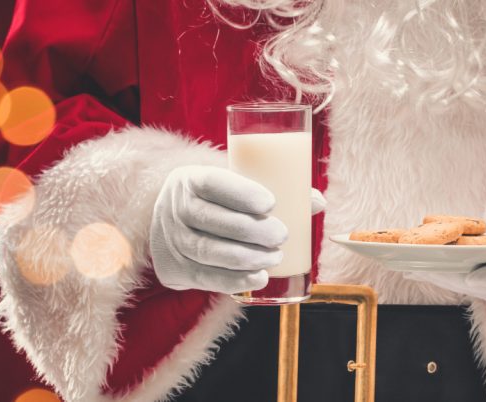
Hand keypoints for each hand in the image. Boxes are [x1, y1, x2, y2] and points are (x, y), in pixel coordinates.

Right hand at [150, 165, 325, 292]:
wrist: (167, 226)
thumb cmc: (214, 201)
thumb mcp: (231, 185)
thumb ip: (271, 189)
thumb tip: (318, 202)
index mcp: (191, 179)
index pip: (212, 183)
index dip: (242, 193)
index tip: (270, 204)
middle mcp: (176, 207)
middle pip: (213, 221)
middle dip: (252, 231)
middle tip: (281, 236)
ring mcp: (172, 240)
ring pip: (209, 251)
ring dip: (246, 258)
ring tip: (274, 258)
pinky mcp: (176, 269)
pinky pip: (204, 277)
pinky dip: (234, 280)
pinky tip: (258, 279)